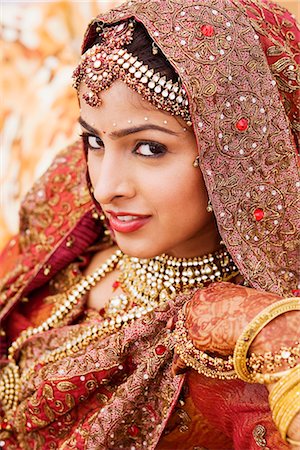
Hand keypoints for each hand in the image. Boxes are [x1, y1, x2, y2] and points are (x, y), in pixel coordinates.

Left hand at [172, 282, 297, 373]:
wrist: (263, 324)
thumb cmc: (262, 312)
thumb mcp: (243, 295)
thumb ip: (233, 297)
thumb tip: (237, 301)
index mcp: (211, 292)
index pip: (196, 301)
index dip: (191, 309)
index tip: (186, 314)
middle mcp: (199, 303)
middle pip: (184, 316)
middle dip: (179, 324)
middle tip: (172, 329)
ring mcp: (195, 322)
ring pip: (182, 336)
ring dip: (180, 348)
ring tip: (177, 359)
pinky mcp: (195, 341)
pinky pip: (183, 355)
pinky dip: (179, 365)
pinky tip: (177, 371)